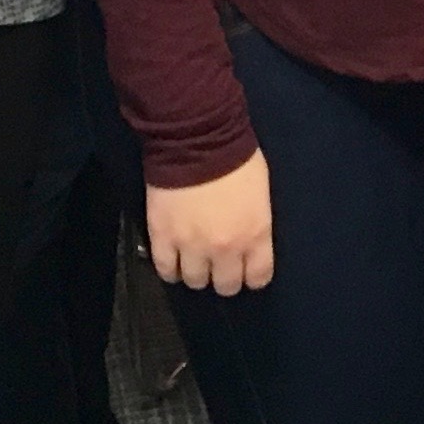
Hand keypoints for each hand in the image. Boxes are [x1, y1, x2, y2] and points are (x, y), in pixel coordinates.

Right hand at [147, 155, 275, 294]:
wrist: (196, 137)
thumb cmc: (236, 156)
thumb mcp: (260, 192)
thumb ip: (256, 222)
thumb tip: (249, 237)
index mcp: (255, 235)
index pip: (259, 277)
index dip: (252, 276)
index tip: (246, 270)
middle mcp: (225, 249)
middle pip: (226, 286)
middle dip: (224, 277)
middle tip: (219, 264)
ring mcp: (192, 246)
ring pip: (195, 282)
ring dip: (196, 272)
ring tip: (194, 259)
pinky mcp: (163, 238)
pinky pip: (166, 270)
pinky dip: (170, 269)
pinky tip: (173, 260)